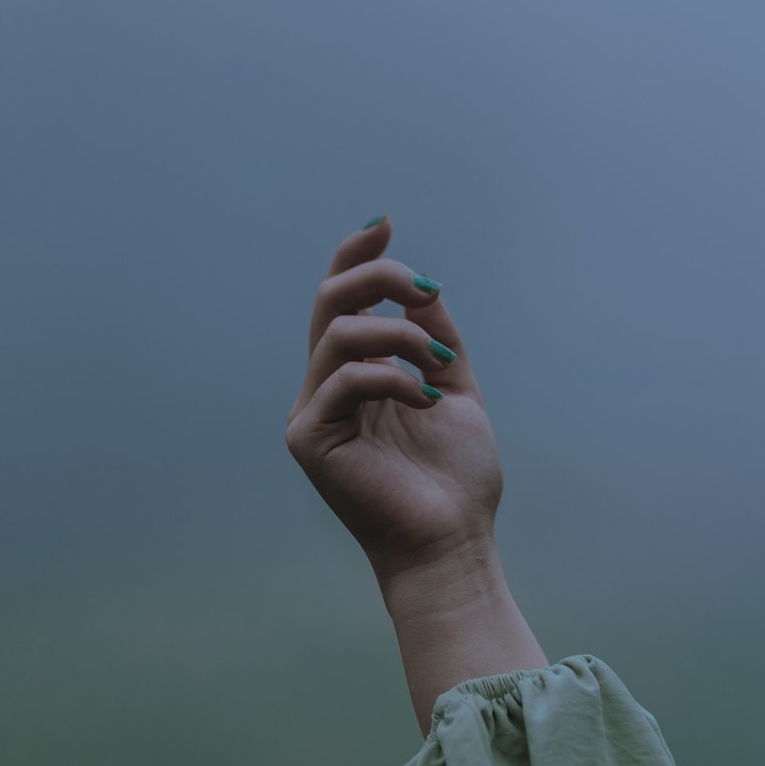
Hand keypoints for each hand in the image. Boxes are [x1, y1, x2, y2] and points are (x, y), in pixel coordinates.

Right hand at [285, 218, 503, 584]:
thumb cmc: (455, 480)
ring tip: (436, 364)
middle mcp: (328, 390)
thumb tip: (420, 285)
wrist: (452, 540)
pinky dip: (390, 379)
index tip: (386, 224)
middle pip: (330, 303)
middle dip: (376, 277)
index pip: (344, 303)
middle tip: (424, 288)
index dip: (357, 257)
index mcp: (358, 378)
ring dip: (396, 335)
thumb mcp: (452, 391)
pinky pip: (342, 379)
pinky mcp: (309, 439)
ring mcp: (313, 413)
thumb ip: (434, 338)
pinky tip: (424, 403)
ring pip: (338, 335)